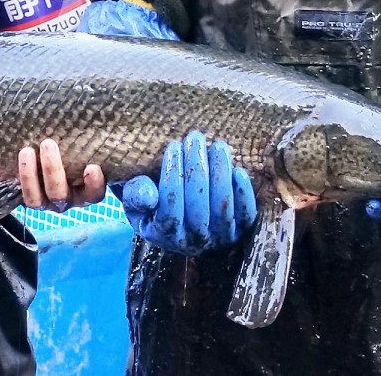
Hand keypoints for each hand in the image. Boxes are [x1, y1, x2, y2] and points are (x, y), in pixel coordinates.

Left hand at [17, 139, 105, 210]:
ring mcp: (46, 199)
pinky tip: (21, 155)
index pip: (94, 194)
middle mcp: (68, 199)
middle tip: (48, 144)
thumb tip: (126, 111)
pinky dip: (21, 177)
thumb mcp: (92, 144)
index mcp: (87, 191)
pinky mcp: (28, 194)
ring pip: (38, 199)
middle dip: (53, 171)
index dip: (93, 185)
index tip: (92, 167)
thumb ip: (103, 136)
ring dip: (31, 175)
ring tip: (28, 149)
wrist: (49, 153)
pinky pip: (23, 194)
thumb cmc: (80, 147)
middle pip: (61, 196)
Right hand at [117, 131, 254, 254]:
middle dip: (196, 168)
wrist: (180, 217)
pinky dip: (243, 194)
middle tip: (195, 138)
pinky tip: (238, 170)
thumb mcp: (134, 200)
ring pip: (222, 208)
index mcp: (164, 236)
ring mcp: (219, 238)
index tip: (173, 146)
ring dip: (221, 173)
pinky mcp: (240, 230)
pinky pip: (246, 215)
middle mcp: (193, 242)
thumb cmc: (153, 201)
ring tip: (218, 146)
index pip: (169, 209)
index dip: (172, 176)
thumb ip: (135, 196)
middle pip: (197, 207)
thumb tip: (148, 195)